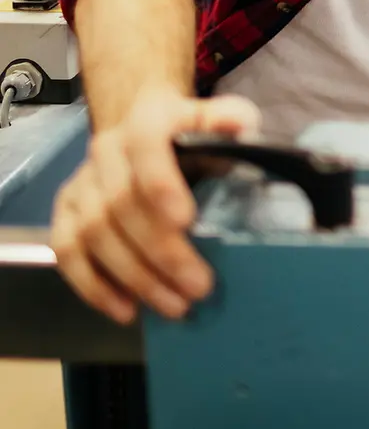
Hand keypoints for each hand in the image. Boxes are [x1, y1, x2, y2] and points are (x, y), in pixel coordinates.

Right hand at [51, 90, 259, 323]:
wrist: (144, 126)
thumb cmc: (191, 131)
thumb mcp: (219, 118)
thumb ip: (233, 121)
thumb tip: (243, 130)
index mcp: (147, 121)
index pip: (146, 147)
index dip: (161, 184)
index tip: (186, 222)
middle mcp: (107, 150)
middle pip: (122, 204)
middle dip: (161, 251)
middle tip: (198, 286)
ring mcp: (81, 182)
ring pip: (94, 234)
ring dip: (134, 277)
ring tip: (174, 305)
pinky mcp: (65, 211)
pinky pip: (67, 253)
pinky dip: (93, 286)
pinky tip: (126, 310)